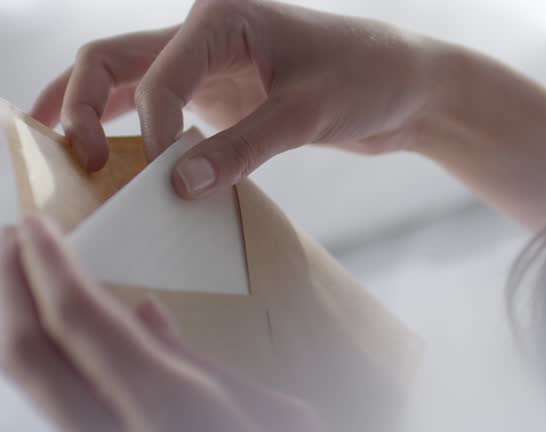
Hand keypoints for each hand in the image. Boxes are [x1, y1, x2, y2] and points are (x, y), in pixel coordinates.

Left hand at [0, 215, 320, 430]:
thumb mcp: (274, 409)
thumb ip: (199, 363)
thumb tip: (145, 313)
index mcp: (172, 407)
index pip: (83, 323)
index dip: (48, 267)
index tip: (33, 222)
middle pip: (28, 354)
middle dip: (8, 286)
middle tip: (10, 237)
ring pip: (29, 383)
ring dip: (13, 319)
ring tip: (19, 273)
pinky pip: (51, 403)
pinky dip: (38, 355)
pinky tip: (52, 330)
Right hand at [31, 0, 434, 197]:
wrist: (403, 86)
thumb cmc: (367, 78)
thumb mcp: (305, 114)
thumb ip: (240, 148)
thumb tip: (175, 186)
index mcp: (223, 16)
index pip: (159, 76)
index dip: (152, 133)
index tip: (164, 182)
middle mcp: (207, 33)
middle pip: (116, 59)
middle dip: (81, 102)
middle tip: (69, 155)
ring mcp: (210, 65)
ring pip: (128, 79)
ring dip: (91, 109)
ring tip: (60, 150)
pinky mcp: (221, 95)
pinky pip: (162, 109)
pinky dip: (135, 129)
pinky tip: (113, 156)